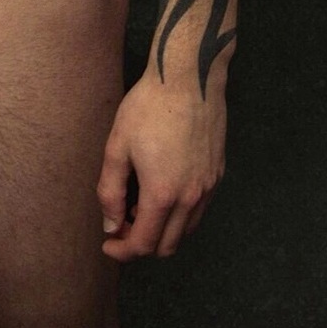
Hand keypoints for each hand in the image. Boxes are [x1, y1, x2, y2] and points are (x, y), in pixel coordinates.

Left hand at [96, 73, 224, 260]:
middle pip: (167, 245)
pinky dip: (179, 215)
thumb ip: (111, 191)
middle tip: (122, 225)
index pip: (144, 244)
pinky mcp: (217, 173)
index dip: (123, 250)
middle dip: (141, 244)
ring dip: (162, 230)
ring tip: (140, 207)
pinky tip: (163, 191)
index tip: (109, 244)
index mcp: (163, 193)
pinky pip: (199, 210)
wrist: (188, 77)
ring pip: (185, 231)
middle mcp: (191, 197)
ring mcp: (208, 187)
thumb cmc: (148, 106)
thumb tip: (111, 225)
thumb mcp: (118, 145)